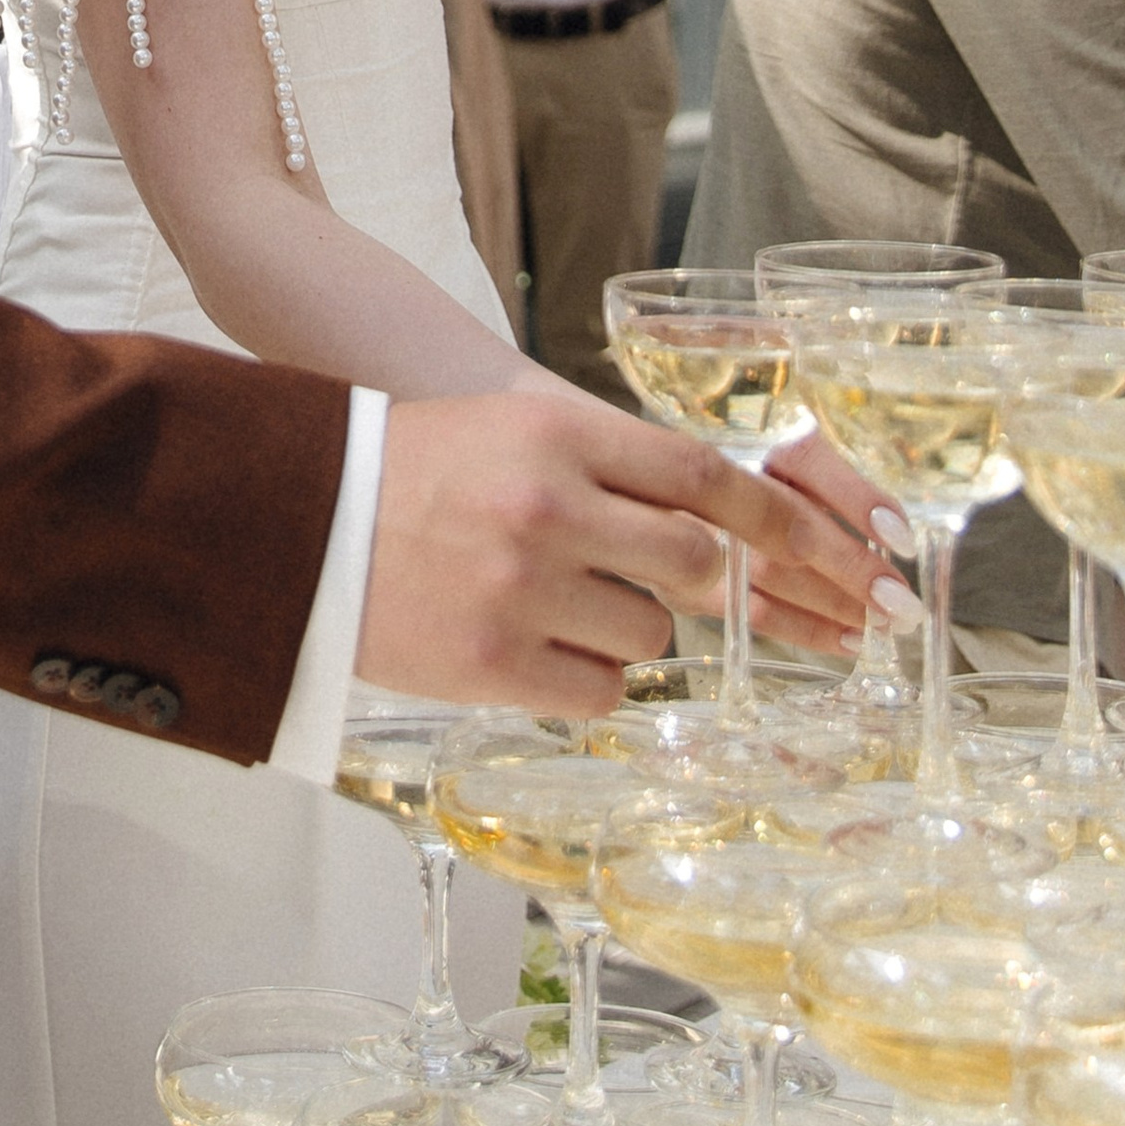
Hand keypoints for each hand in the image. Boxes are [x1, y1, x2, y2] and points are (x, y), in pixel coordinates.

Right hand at [357, 391, 893, 718]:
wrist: (291, 523)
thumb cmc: (407, 473)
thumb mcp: (507, 435)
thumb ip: (606, 468)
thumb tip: (717, 528)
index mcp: (552, 434)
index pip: (703, 474)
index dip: (780, 520)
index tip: (833, 550)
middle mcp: (546, 506)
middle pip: (693, 562)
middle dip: (700, 584)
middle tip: (666, 586)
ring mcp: (520, 588)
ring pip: (650, 635)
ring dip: (625, 631)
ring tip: (551, 608)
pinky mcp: (492, 664)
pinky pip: (599, 692)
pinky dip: (583, 680)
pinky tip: (529, 652)